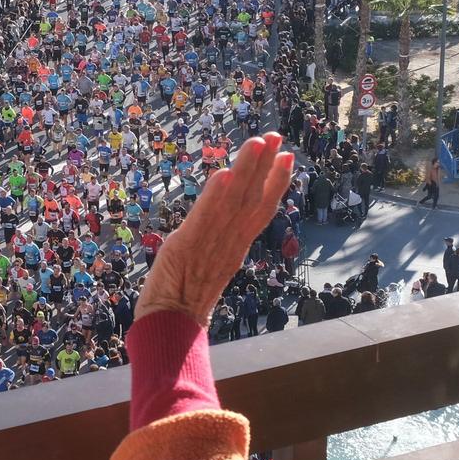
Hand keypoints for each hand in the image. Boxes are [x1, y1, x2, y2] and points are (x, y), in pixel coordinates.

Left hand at [136, 133, 292, 325]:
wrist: (171, 324)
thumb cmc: (185, 296)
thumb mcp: (209, 262)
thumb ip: (219, 239)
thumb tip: (224, 217)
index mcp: (236, 245)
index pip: (261, 208)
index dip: (276, 181)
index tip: (287, 156)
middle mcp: (229, 242)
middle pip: (252, 198)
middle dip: (265, 165)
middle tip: (277, 135)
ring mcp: (210, 243)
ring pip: (232, 202)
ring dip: (245, 170)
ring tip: (257, 142)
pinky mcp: (185, 246)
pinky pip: (203, 219)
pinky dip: (213, 197)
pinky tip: (223, 174)